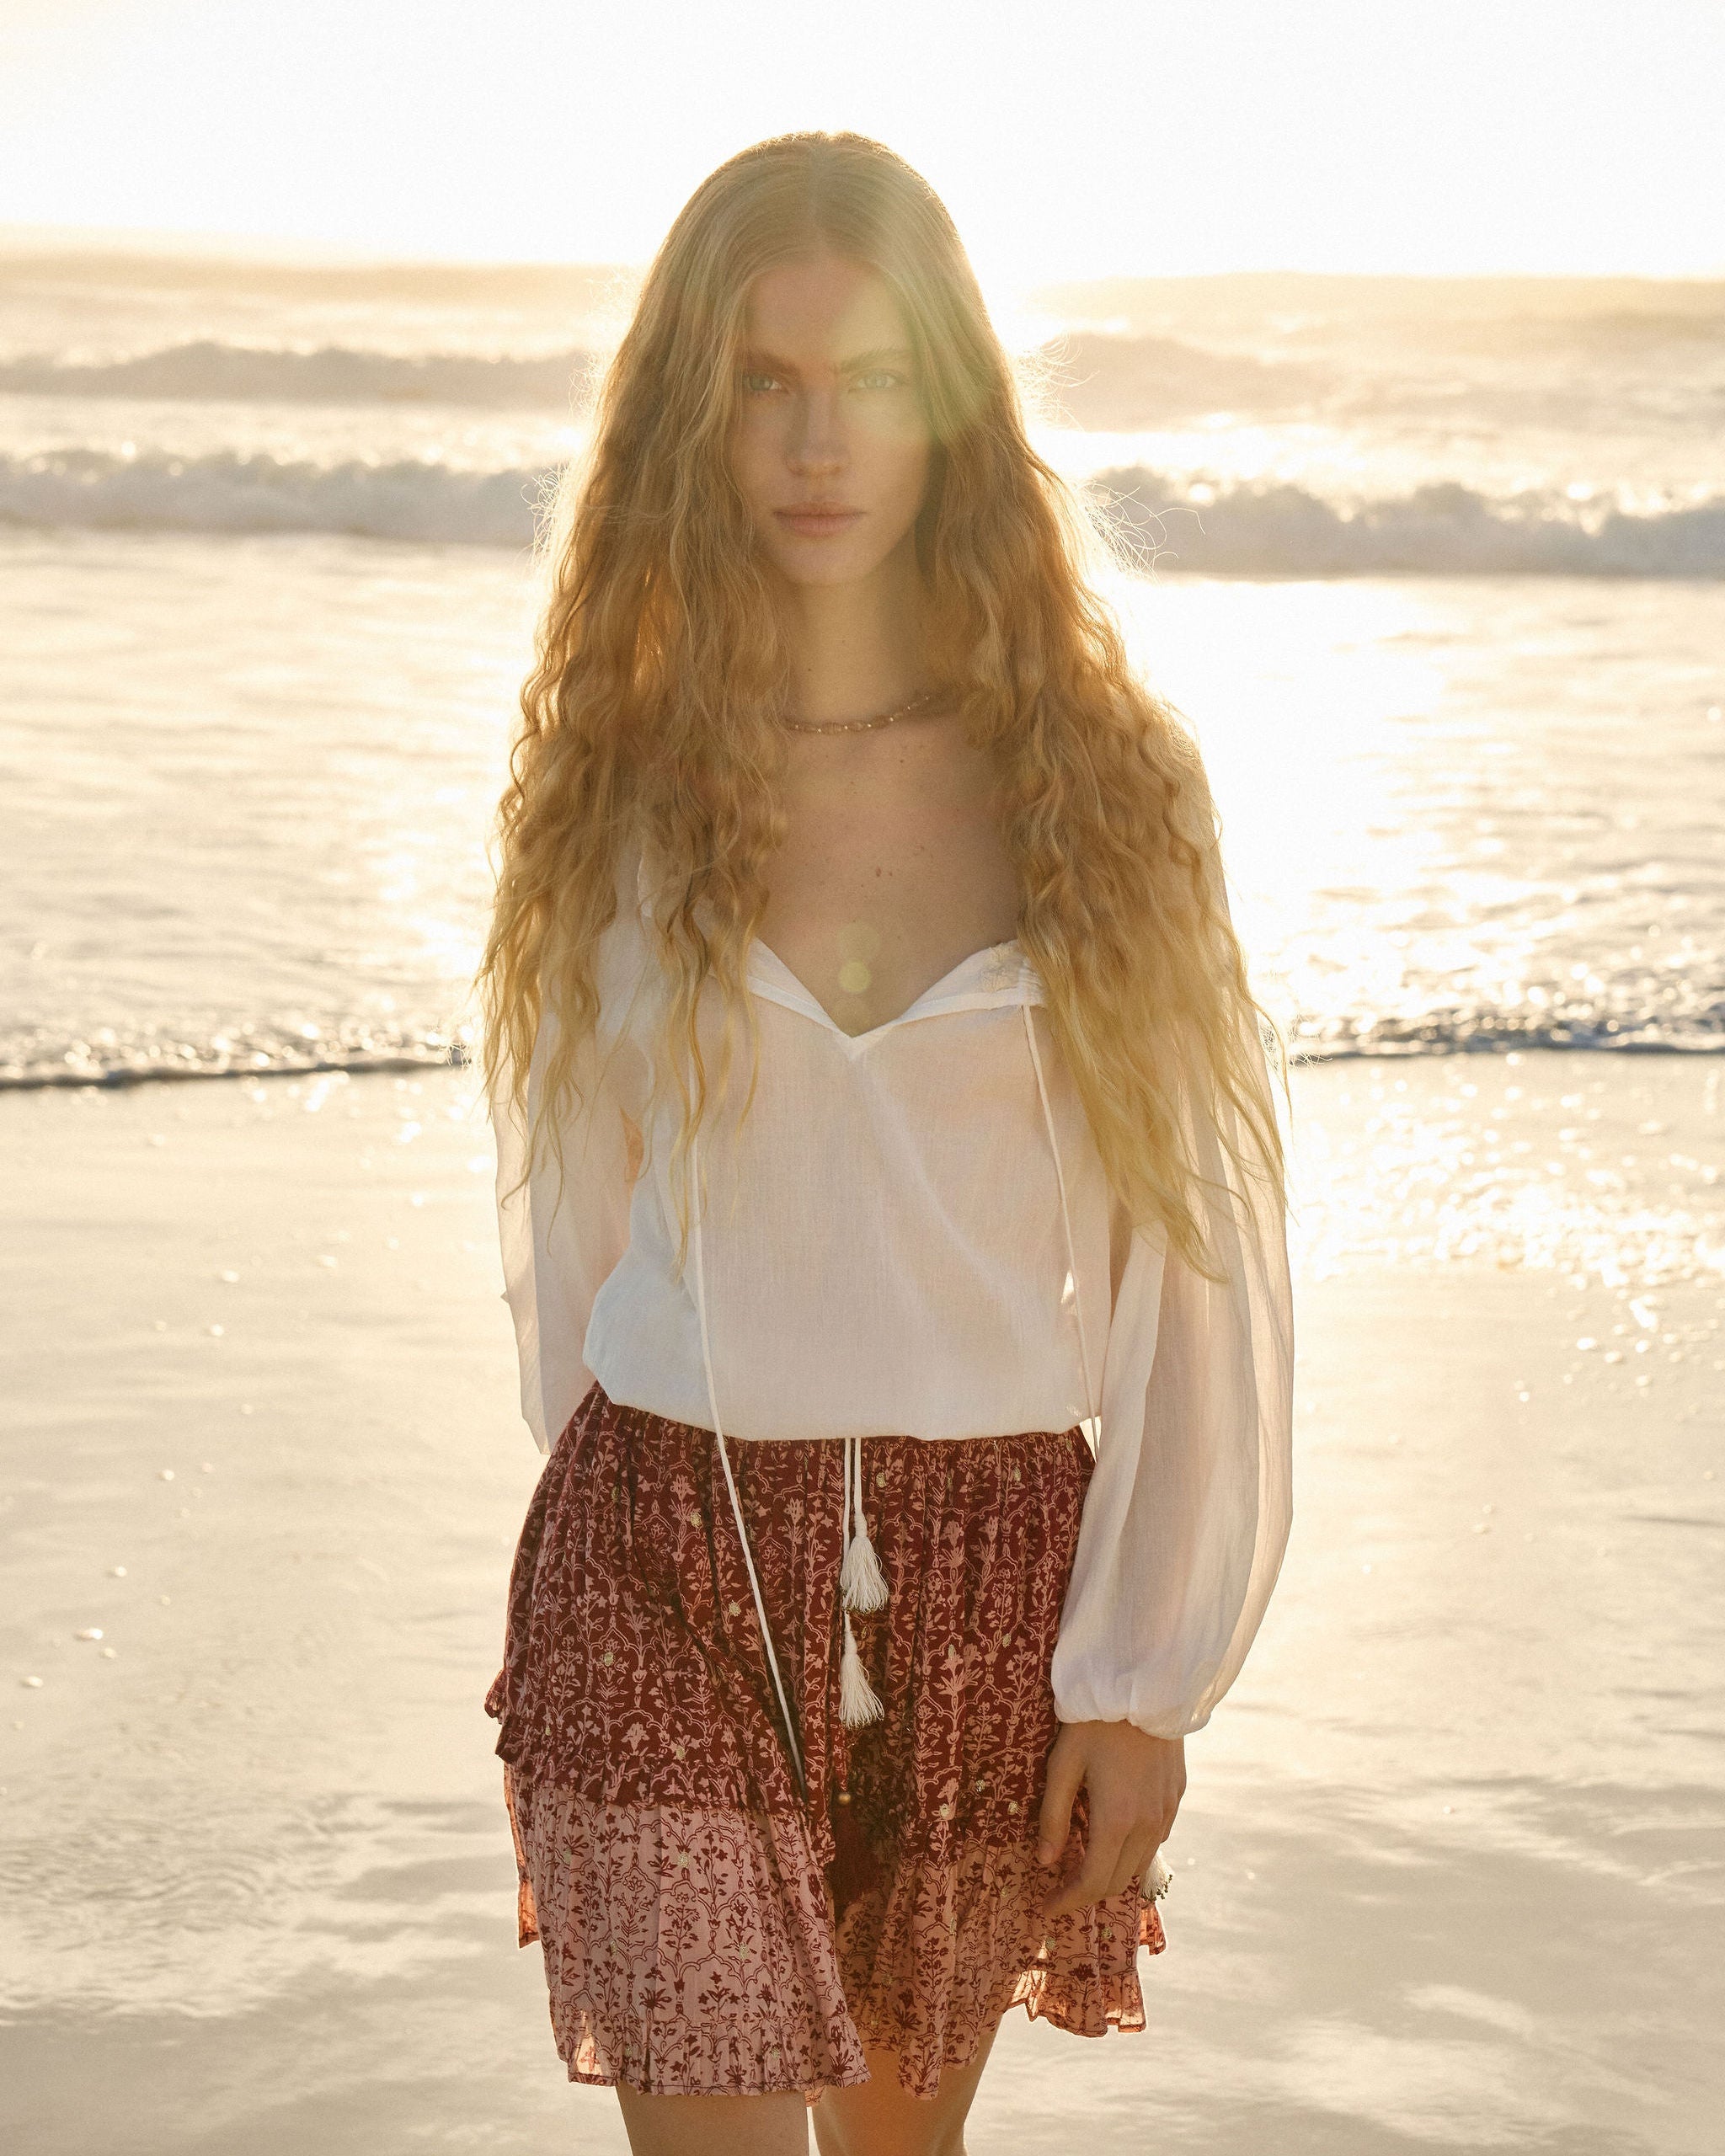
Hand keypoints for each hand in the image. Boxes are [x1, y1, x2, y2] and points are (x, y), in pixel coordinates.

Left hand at [1036, 1718, 1184, 1918]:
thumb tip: (1045, 1861)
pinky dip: (1133, 1849)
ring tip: (1084, 1861)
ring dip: (1112, 1871)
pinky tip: (1114, 1833)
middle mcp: (1148, 1825)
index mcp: (1117, 1821)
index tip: (1046, 1907)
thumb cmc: (1095, 1721)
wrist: (1144, 1683)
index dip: (1068, 1901)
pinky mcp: (1177, 1796)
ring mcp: (1167, 1812)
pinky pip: (1156, 1839)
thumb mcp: (1062, 1765)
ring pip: (1139, 1863)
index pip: (1093, 1883)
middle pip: (1118, 1881)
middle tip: (1060, 1887)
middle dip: (1087, 1891)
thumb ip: (1053, 1816)